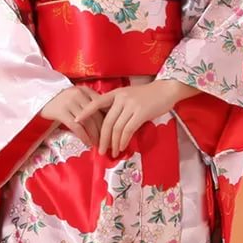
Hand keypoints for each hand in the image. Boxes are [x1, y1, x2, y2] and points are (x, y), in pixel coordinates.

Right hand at [38, 85, 104, 147]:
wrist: (41, 98)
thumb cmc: (63, 100)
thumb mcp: (77, 97)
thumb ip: (90, 103)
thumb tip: (108, 120)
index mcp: (85, 90)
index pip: (101, 107)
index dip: (108, 120)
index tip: (112, 131)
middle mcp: (78, 94)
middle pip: (96, 115)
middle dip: (103, 131)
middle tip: (108, 142)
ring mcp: (69, 102)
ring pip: (88, 122)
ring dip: (95, 135)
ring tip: (98, 144)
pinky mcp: (61, 112)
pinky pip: (76, 127)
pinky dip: (84, 136)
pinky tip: (87, 143)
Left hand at [76, 79, 195, 156]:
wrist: (166, 90)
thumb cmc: (148, 96)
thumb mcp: (129, 96)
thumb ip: (119, 106)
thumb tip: (109, 124)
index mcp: (116, 93)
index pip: (97, 103)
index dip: (85, 112)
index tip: (75, 121)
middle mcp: (121, 98)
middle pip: (107, 121)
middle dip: (102, 138)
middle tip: (100, 150)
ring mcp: (131, 105)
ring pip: (117, 128)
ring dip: (113, 143)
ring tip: (112, 152)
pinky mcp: (141, 113)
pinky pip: (128, 130)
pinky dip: (123, 141)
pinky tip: (122, 147)